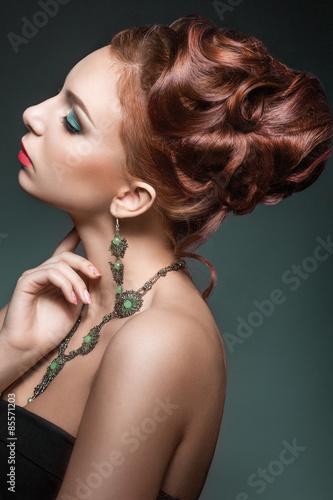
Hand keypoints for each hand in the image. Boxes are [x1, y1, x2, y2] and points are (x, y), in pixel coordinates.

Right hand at [0, 227, 100, 361]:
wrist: (29, 348)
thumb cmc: (51, 331)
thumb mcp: (76, 306)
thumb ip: (84, 287)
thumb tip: (97, 272)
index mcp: (57, 278)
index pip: (66, 251)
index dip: (75, 237)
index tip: (88, 228)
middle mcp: (45, 273)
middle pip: (67, 256)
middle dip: (85, 263)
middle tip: (98, 276)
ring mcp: (35, 275)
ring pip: (61, 264)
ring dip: (77, 281)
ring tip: (84, 299)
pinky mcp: (26, 281)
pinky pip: (50, 273)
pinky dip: (65, 284)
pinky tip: (71, 299)